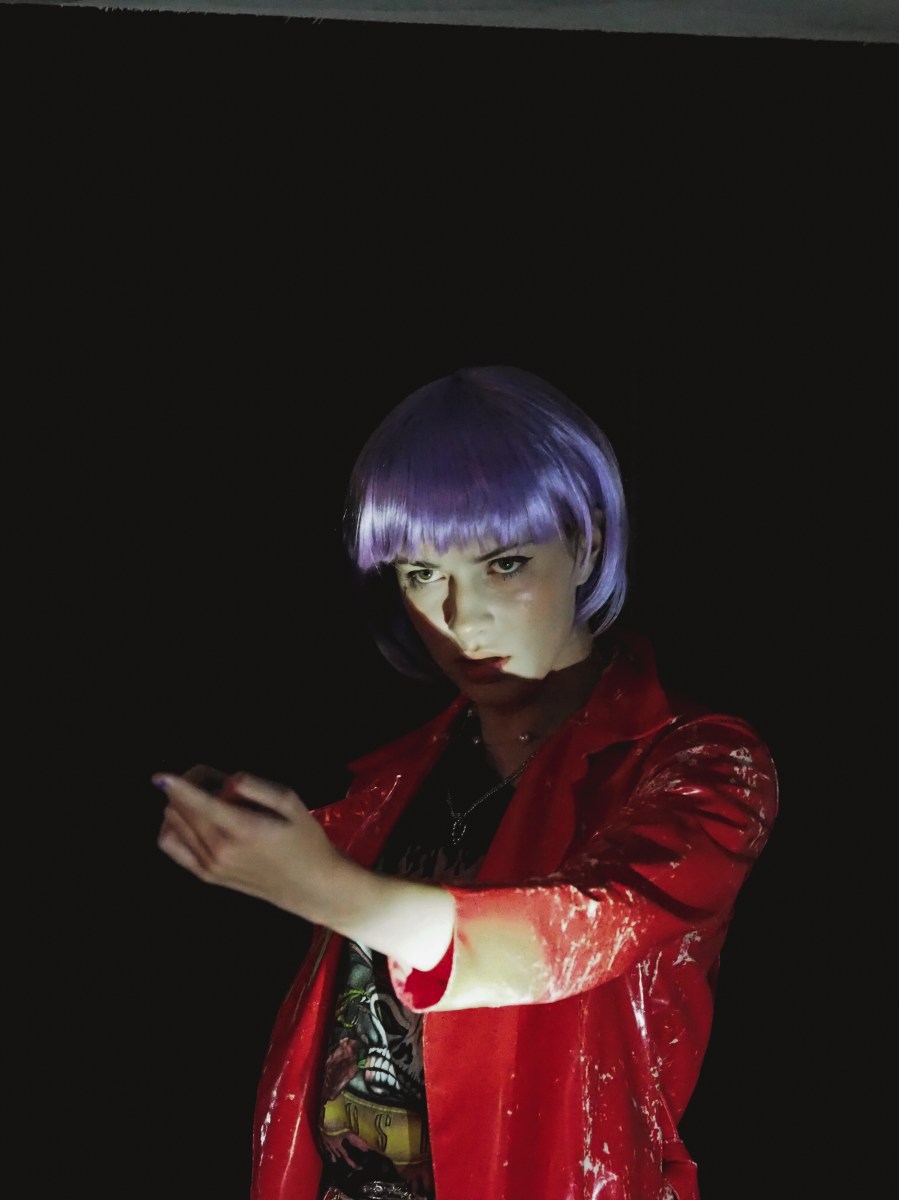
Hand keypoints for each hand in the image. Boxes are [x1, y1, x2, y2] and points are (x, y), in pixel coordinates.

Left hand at [153, 765, 345, 922]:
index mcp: (242, 829)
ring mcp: (210, 865)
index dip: (177, 785)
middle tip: (218, 781)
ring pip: (172, 824)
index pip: (197, 803)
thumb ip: (255, 785)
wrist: (310, 885)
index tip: (160, 775)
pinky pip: (172, 845)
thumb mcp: (290, 801)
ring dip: (181, 804)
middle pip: (181, 808)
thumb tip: (225, 782)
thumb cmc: (304, 839)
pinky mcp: (206, 875)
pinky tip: (192, 818)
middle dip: (190, 785)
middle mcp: (220, 850)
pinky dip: (173, 826)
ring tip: (209, 799)